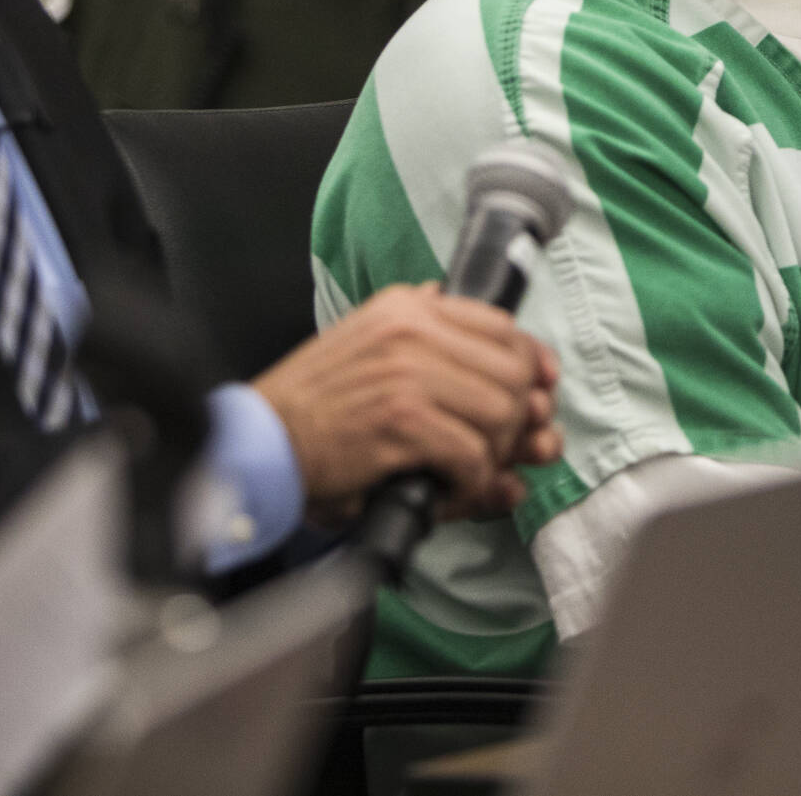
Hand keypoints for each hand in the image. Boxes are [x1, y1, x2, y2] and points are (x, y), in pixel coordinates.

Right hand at [252, 282, 561, 519]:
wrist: (260, 441)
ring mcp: (407, 373)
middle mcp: (413, 330)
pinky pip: (472, 455)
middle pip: (512, 372)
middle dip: (519, 420)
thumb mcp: (368, 344)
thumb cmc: (315, 405)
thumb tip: (513, 357)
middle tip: (502, 450)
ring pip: (501, 414)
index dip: (531, 364)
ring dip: (495, 456)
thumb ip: (429, 337)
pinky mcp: (400, 421)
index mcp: (408, 307)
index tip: (540, 393)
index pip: (501, 325)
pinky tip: (448, 493)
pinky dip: (472, 484)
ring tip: (469, 475)